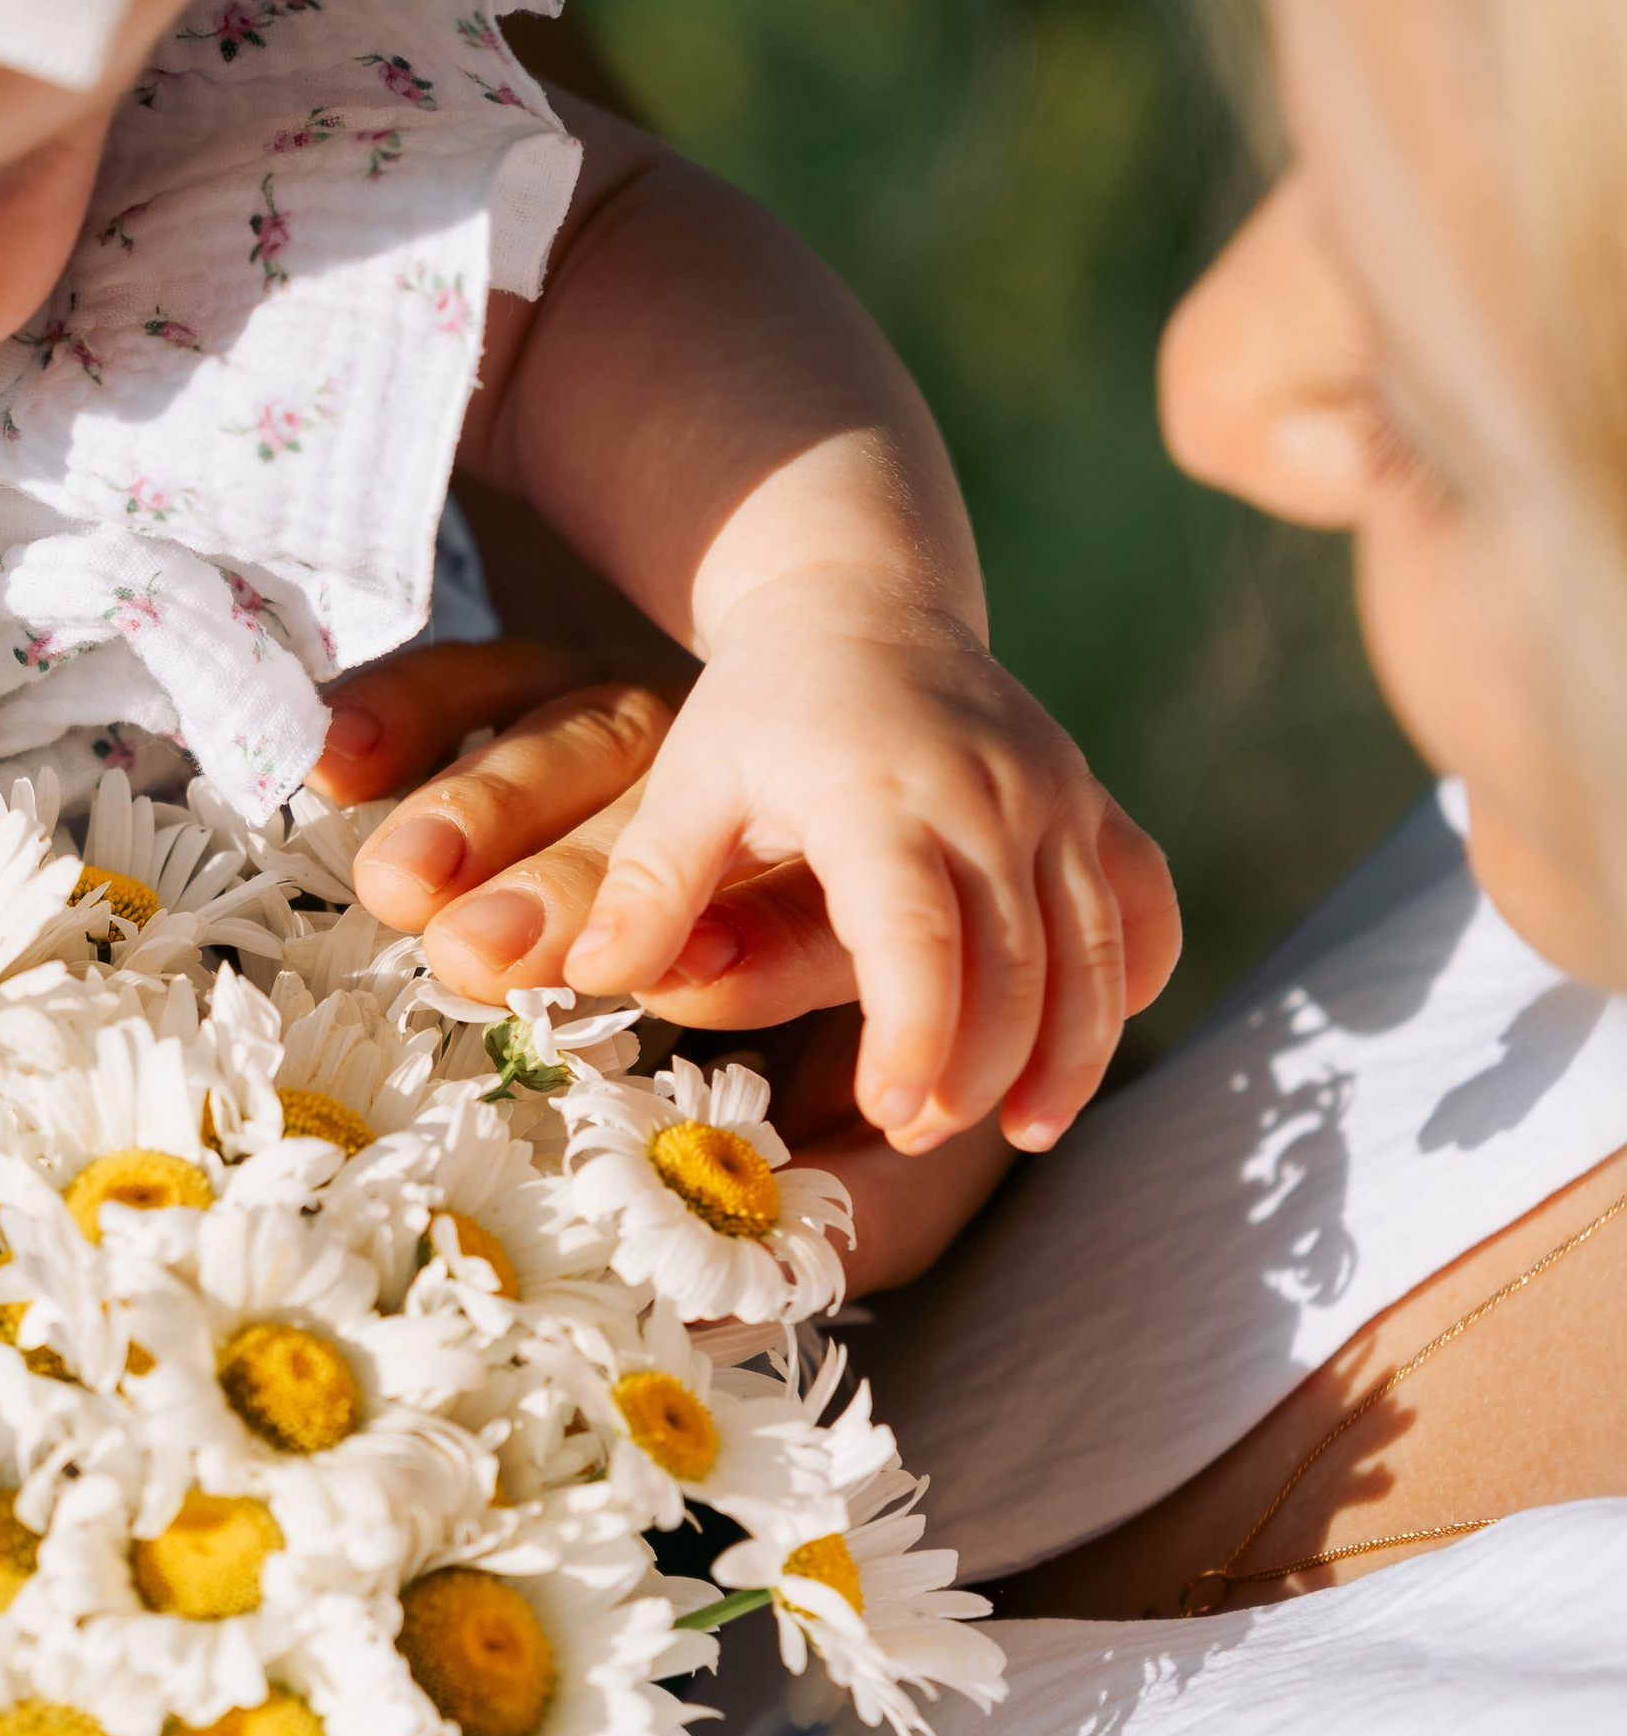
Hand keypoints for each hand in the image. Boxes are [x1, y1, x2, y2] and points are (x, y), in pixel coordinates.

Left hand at [341, 603, 1179, 1154]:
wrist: (861, 602)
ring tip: (1026, 1127)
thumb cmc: (761, 711)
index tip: (889, 1116)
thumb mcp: (687, 780)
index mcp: (877, 792)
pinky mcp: (1092, 803)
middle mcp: (987, 792)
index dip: (913, 1037)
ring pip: (1095, 946)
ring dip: (1070, 1052)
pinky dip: (1132, 978)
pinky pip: (1144, 900)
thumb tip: (592, 977)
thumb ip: (646, 884)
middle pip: (1017, 963)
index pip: (917, 934)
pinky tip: (1087, 1043)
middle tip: (918, 1134)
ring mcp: (1054, 795)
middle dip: (978, 1070)